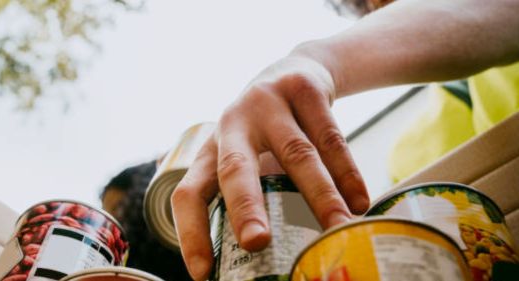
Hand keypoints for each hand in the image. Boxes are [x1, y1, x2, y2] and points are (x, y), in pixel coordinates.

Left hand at [171, 54, 368, 279]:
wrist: (298, 69)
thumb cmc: (268, 131)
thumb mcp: (249, 155)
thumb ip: (252, 195)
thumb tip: (264, 257)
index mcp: (211, 149)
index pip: (188, 193)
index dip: (190, 233)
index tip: (201, 273)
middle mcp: (232, 123)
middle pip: (234, 167)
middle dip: (245, 207)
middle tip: (257, 242)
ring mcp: (267, 102)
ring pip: (296, 153)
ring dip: (319, 195)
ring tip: (337, 229)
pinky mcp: (303, 88)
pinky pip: (330, 137)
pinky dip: (347, 172)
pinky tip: (358, 201)